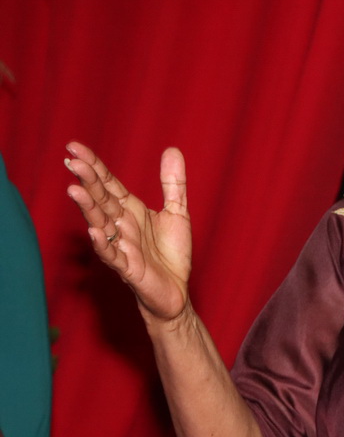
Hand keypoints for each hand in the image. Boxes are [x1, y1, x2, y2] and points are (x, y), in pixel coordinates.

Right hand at [65, 142, 191, 324]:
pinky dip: (102, 243)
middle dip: (87, 180)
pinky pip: (112, 254)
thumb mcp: (178, 212)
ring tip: (74, 190)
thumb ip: (173, 183)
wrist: (177, 290)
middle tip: (73, 160)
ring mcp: (122, 246)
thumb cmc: (171, 253)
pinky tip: (93, 230)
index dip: (94, 166)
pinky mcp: (128, 267)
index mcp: (130, 210)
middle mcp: (121, 225)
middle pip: (101, 199)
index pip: (108, 184)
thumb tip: (172, 149)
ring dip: (88, 208)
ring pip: (99, 224)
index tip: (74, 146)